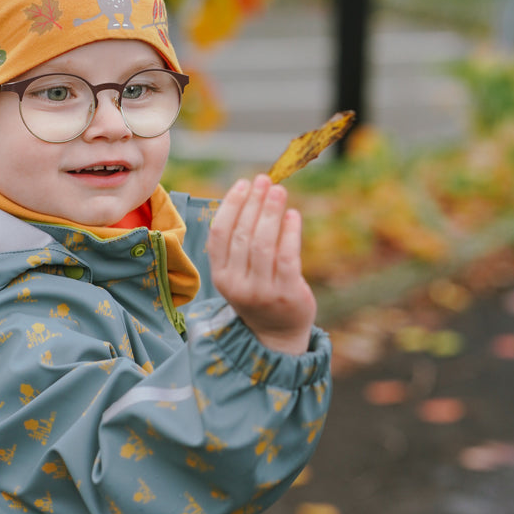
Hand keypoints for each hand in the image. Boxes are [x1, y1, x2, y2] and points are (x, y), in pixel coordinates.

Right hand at [207, 174, 316, 354]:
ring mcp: (261, 291)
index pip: (220, 234)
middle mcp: (236, 284)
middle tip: (265, 180)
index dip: (231, 205)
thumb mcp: (239, 272)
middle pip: (242, 235)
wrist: (276, 333)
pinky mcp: (286, 294)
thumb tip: (251, 196)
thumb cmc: (258, 293)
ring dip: (271, 212)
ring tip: (279, 191)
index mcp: (220, 276)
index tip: (243, 183)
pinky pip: (288, 256)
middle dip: (254, 203)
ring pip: (263, 244)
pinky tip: (293, 215)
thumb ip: (240, 242)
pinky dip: (290, 232)